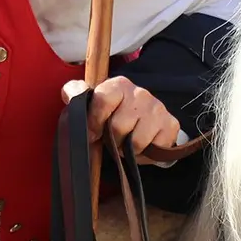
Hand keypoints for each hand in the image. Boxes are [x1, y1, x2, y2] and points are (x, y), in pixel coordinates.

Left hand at [61, 76, 180, 163]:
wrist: (147, 122)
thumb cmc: (115, 115)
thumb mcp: (94, 103)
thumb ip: (78, 95)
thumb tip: (69, 92)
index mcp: (119, 85)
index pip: (103, 100)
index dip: (94, 121)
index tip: (93, 133)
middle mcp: (141, 94)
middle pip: (118, 126)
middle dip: (112, 139)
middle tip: (114, 138)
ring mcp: (158, 109)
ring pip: (136, 142)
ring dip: (128, 149)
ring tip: (127, 142)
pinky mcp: (171, 125)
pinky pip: (153, 149)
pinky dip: (144, 155)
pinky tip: (143, 146)